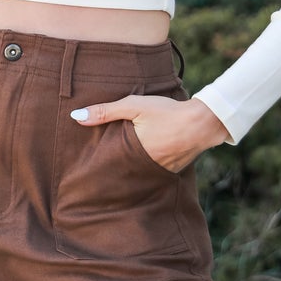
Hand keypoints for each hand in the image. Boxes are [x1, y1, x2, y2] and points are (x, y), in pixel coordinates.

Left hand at [70, 94, 227, 172]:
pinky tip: (141, 164)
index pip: (108, 166)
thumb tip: (75, 117)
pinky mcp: (173, 170)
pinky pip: (154, 172)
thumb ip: (106, 111)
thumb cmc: (168, 112)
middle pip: (122, 172)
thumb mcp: (135, 106)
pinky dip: (146, 168)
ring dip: (129, 170)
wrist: (205, 121)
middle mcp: (145, 169)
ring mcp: (160, 172)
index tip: (84, 172)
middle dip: (111, 172)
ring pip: (137, 173)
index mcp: (133, 155)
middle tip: (96, 174)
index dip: (97, 168)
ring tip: (116, 169)